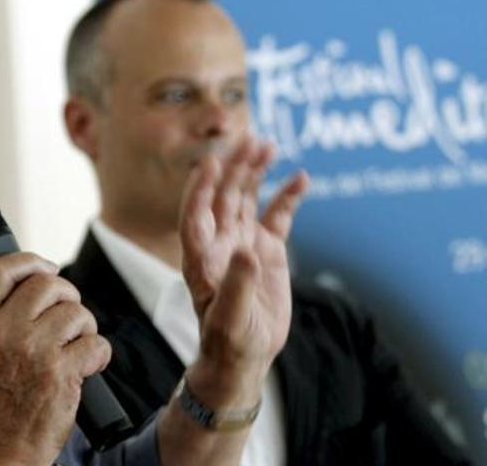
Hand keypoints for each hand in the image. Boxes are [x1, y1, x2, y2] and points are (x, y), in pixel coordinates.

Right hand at [0, 253, 109, 465]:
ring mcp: (32, 351)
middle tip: (68, 318)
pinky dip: (99, 354)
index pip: (0, 270)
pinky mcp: (61, 372)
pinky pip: (96, 343)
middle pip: (47, 284)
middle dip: (67, 296)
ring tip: (76, 347)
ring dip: (84, 328)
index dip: (29, 261)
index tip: (46, 267)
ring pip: (76, 312)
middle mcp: (2, 333)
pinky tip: (88, 367)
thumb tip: (39, 284)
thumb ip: (0, 318)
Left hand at [180, 137, 307, 373]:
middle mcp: (219, 243)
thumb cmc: (229, 340)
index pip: (194, 215)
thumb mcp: (231, 319)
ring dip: (255, 172)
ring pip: (247, 198)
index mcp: (200, 258)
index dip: (199, 190)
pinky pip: (277, 216)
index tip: (210, 164)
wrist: (245, 354)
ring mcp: (243, 242)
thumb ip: (237, 285)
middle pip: (222, 197)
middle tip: (249, 141)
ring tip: (268, 146)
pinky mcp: (267, 250)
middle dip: (233, 169)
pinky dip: (287, 197)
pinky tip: (301, 177)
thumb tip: (247, 250)